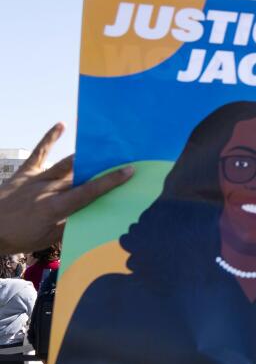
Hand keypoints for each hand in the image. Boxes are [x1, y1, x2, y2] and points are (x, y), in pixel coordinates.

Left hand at [0, 124, 132, 254]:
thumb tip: (92, 213)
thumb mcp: (47, 239)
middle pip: (81, 175)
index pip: (89, 191)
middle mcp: (48, 189)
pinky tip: (60, 125)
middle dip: (103, 167)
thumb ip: (70, 225)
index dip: (110, 181)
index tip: (128, 170)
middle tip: (122, 157)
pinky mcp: (24, 172)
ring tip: (104, 147)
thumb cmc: (18, 238)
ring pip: (66, 164)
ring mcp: (36, 178)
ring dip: (86, 156)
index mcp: (55, 207)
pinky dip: (50, 138)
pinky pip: (40, 153)